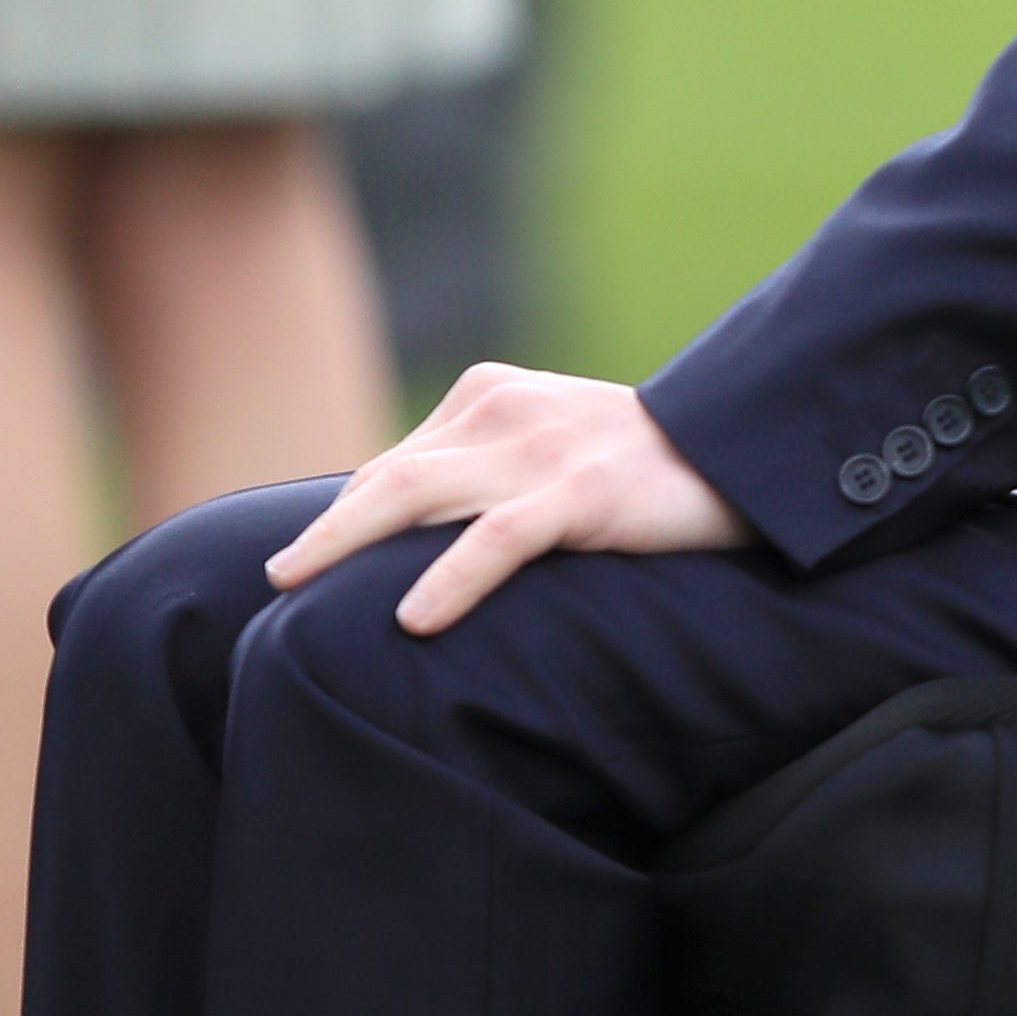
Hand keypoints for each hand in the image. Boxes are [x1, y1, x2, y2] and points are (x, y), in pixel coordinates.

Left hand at [266, 364, 752, 633]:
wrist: (739, 447)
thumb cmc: (642, 466)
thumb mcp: (549, 451)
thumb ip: (486, 473)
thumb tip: (415, 539)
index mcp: (486, 396)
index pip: (397, 464)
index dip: (348, 518)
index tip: (310, 569)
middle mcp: (499, 410)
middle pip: (388, 477)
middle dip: (325, 529)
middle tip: (276, 577)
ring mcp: (538, 449)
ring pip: (417, 495)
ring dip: (345, 541)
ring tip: (295, 584)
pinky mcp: (580, 492)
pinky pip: (498, 539)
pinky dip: (449, 578)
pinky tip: (414, 619)